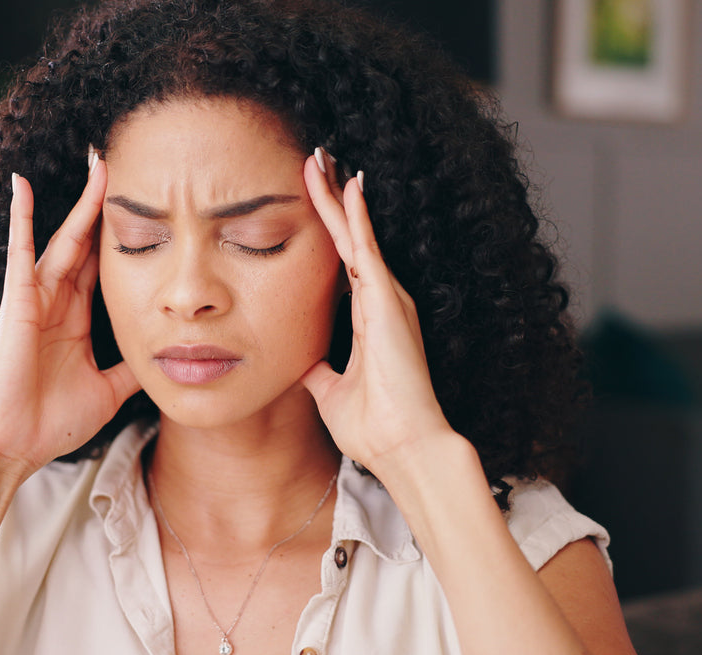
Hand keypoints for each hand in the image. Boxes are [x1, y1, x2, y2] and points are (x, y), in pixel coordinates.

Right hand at [0, 162, 140, 480]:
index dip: (124, 236)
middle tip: (125, 164)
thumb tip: (168, 359)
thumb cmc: (49, 424)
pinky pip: (21, 253)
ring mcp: (35, 299)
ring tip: (98, 160)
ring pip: (64, 239)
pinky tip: (22, 184)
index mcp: (74, 320)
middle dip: (105, 205)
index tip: (148, 205)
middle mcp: (55, 302)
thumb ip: (133, 370)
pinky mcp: (17, 302)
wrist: (11, 447)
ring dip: (80, 201)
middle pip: (87, 242)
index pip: (104, 266)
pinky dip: (20, 218)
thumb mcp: (108, 392)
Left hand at [300, 151, 455, 476]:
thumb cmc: (375, 427)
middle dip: (331, 197)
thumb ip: (317, 371)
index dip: (327, 228)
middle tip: (315, 157)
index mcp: (369, 318)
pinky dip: (356, 216)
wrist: (403, 449)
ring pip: (356, 234)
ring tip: (320, 157)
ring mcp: (387, 298)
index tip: (309, 195)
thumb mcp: (330, 391)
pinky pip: (367, 249)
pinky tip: (346, 185)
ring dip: (337, 196)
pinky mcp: (387, 302)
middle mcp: (381, 300)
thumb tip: (299, 362)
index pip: (342, 260)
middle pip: (350, 237)